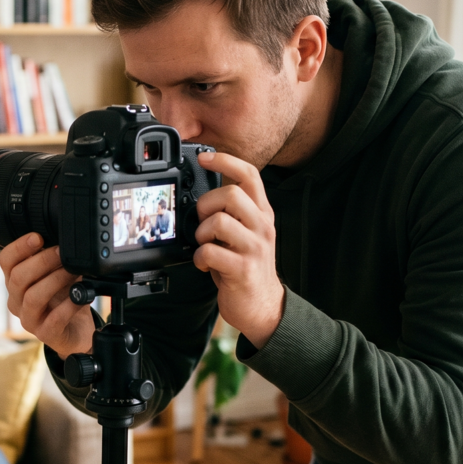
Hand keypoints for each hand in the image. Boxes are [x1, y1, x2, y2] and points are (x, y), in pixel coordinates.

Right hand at [0, 233, 93, 357]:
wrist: (76, 330)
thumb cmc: (64, 298)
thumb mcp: (57, 274)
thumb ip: (55, 257)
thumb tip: (64, 236)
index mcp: (15, 282)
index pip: (6, 261)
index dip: (19, 247)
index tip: (38, 237)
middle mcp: (16, 300)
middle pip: (18, 277)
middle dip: (42, 261)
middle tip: (62, 252)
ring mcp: (29, 319)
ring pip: (32, 297)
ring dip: (55, 280)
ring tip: (74, 272)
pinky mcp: (45, 334)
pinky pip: (54, 319)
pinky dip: (69, 305)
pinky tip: (80, 297)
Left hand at [193, 151, 285, 347]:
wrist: (263, 306)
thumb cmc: (246, 267)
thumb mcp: (245, 234)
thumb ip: (231, 214)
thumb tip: (202, 199)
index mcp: (261, 214)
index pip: (249, 175)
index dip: (225, 161)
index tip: (204, 157)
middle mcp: (261, 227)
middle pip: (230, 194)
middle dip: (206, 205)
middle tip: (202, 223)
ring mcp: (254, 248)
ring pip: (219, 221)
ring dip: (201, 233)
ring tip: (204, 245)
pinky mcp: (243, 269)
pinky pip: (210, 252)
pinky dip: (199, 257)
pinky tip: (204, 263)